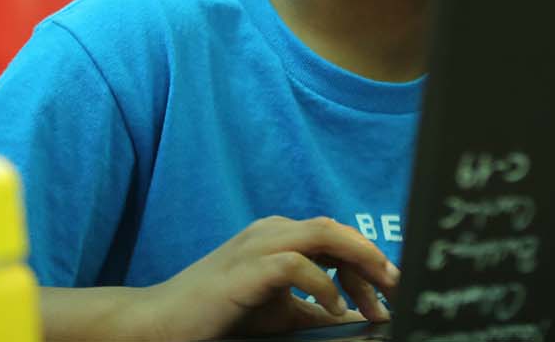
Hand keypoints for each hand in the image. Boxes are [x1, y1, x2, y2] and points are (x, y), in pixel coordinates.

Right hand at [141, 216, 397, 340]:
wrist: (159, 323)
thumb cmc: (217, 315)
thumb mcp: (277, 312)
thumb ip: (313, 308)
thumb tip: (356, 315)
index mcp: (279, 236)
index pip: (336, 238)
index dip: (367, 264)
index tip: (387, 296)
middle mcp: (272, 231)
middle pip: (337, 231)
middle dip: (372, 258)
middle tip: (396, 289)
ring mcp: (258, 245)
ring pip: (323, 234)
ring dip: (358, 261)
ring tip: (379, 292)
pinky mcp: (246, 269)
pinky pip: (295, 265)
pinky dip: (321, 285)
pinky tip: (334, 310)